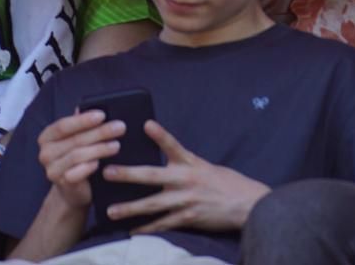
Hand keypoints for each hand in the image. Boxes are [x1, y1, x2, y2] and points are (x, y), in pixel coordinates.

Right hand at [37, 110, 124, 210]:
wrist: (72, 190)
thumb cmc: (77, 158)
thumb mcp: (78, 138)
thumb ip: (82, 124)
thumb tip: (94, 106)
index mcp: (47, 136)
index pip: (64, 125)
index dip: (83, 120)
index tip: (103, 115)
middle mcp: (45, 152)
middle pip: (75, 139)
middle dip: (100, 132)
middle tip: (120, 127)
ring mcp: (51, 169)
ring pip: (77, 155)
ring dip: (99, 149)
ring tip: (116, 145)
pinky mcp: (61, 183)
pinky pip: (76, 173)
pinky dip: (89, 167)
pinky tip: (100, 163)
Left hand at [103, 121, 269, 233]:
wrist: (247, 204)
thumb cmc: (226, 184)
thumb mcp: (206, 167)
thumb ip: (185, 164)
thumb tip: (166, 160)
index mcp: (191, 163)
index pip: (172, 145)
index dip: (159, 135)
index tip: (145, 124)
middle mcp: (186, 180)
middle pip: (151, 175)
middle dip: (127, 174)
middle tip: (107, 172)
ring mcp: (185, 200)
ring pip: (152, 204)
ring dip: (130, 208)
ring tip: (111, 211)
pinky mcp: (188, 218)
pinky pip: (163, 224)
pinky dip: (147, 228)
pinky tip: (133, 231)